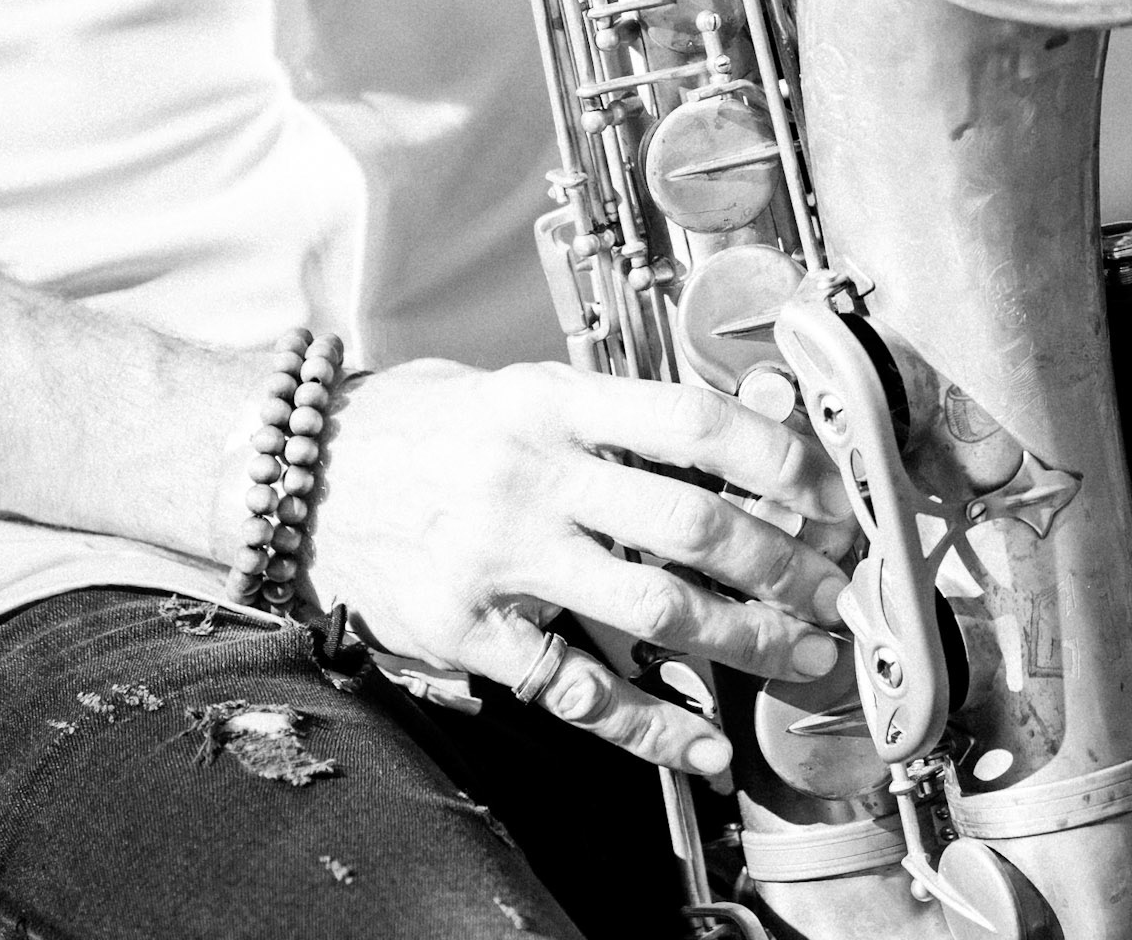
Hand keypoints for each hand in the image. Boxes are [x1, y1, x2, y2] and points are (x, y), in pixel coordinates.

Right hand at [305, 358, 854, 775]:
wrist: (297, 470)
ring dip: (748, 639)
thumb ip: (612, 413)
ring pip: (655, 607)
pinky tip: (702, 743)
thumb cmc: (423, 423)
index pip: (692, 419)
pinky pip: (579, 688)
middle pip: (692, 523)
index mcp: (552, 399)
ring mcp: (499, 555)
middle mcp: (531, 472)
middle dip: (786, 564)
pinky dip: (653, 723)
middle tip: (834, 589)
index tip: (831, 490)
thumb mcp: (519, 389)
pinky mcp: (469, 630)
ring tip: (801, 654)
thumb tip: (738, 430)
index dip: (778, 457)